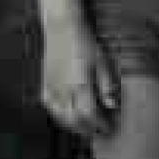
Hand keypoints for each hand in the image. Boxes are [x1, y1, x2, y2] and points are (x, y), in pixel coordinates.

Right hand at [41, 22, 119, 137]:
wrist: (63, 28)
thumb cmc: (85, 43)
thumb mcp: (103, 62)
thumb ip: (107, 86)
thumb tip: (113, 106)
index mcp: (80, 85)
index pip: (91, 116)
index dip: (101, 125)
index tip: (110, 127)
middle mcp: (64, 90)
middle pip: (76, 121)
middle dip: (89, 129)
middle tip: (100, 131)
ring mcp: (52, 89)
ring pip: (62, 118)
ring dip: (75, 127)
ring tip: (87, 127)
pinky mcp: (45, 86)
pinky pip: (51, 109)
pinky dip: (60, 117)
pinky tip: (69, 118)